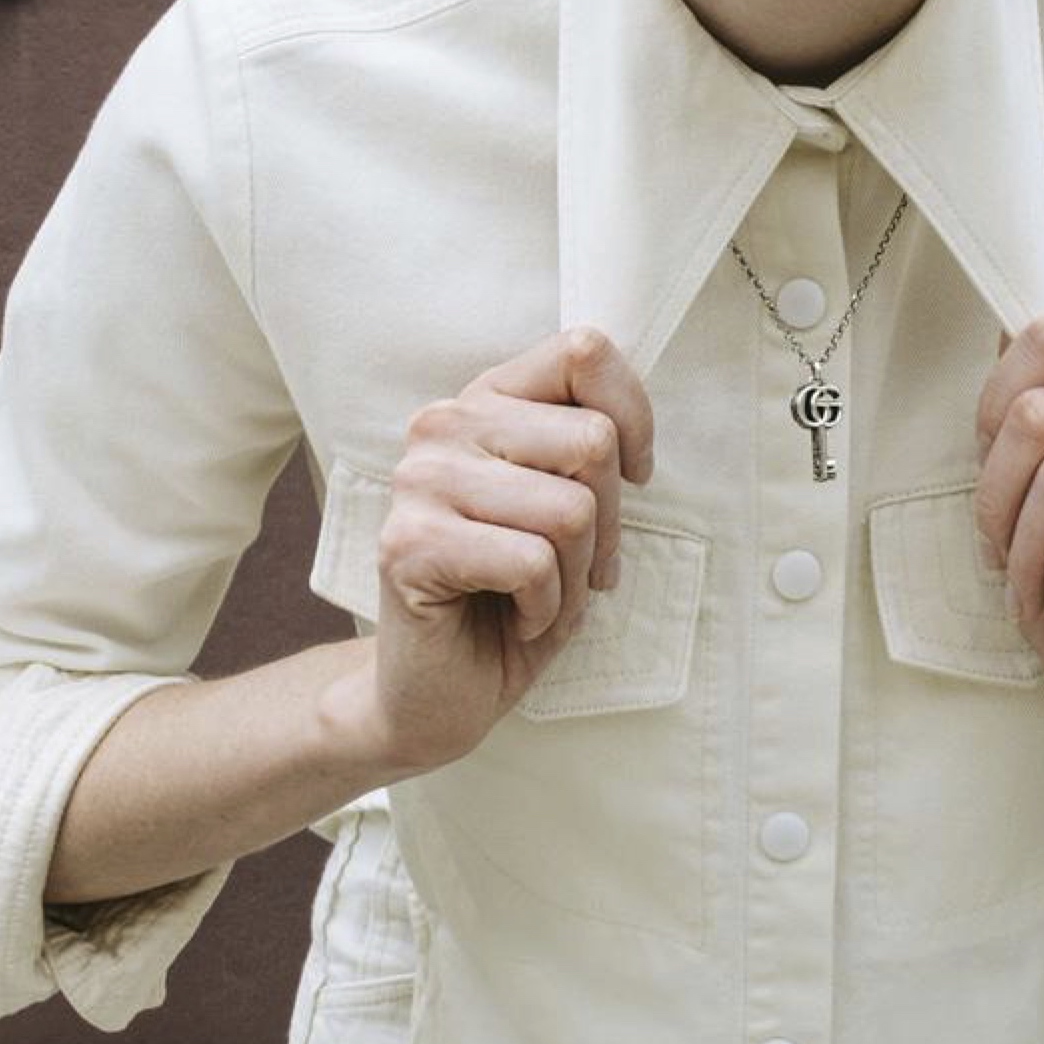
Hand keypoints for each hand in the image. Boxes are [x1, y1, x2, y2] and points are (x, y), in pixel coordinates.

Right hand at [361, 325, 654, 773]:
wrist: (440, 691)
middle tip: (574, 567)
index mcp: (486, 400)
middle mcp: (444, 424)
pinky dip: (547, 608)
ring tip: (540, 597)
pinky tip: (516, 617)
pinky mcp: (409, 545)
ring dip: (576, 577)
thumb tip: (633, 432)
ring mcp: (419, 481)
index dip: (634, 417)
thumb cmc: (516, 596)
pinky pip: (532, 564)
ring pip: (569, 510)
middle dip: (607, 525)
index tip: (632, 476)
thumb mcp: (568, 507)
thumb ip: (587, 450)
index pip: (583, 352)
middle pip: (592, 441)